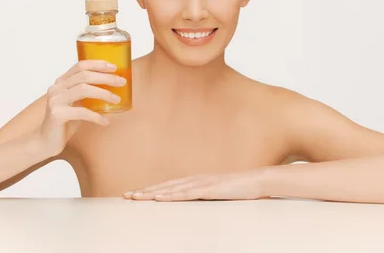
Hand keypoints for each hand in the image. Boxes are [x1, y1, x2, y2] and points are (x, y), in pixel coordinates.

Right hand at [38, 59, 126, 156]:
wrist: (44, 141)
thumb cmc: (64, 122)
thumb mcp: (76, 104)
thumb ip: (87, 94)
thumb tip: (112, 89)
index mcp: (61, 82)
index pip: (80, 66)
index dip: (97, 64)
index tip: (114, 67)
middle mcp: (56, 88)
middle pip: (84, 76)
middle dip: (106, 77)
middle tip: (121, 82)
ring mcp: (55, 100)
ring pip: (84, 90)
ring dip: (104, 94)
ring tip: (117, 99)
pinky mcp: (57, 114)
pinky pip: (82, 112)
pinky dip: (96, 117)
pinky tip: (105, 122)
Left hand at [123, 169, 265, 201]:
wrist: (256, 181)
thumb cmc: (237, 189)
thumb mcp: (215, 194)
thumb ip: (202, 197)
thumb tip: (189, 204)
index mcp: (194, 181)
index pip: (167, 186)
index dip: (150, 190)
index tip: (135, 194)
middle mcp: (194, 179)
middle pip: (165, 186)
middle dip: (145, 191)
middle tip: (127, 196)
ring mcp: (201, 183)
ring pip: (172, 189)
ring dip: (153, 193)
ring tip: (137, 197)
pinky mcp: (210, 189)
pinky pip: (187, 193)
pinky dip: (172, 196)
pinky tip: (161, 198)